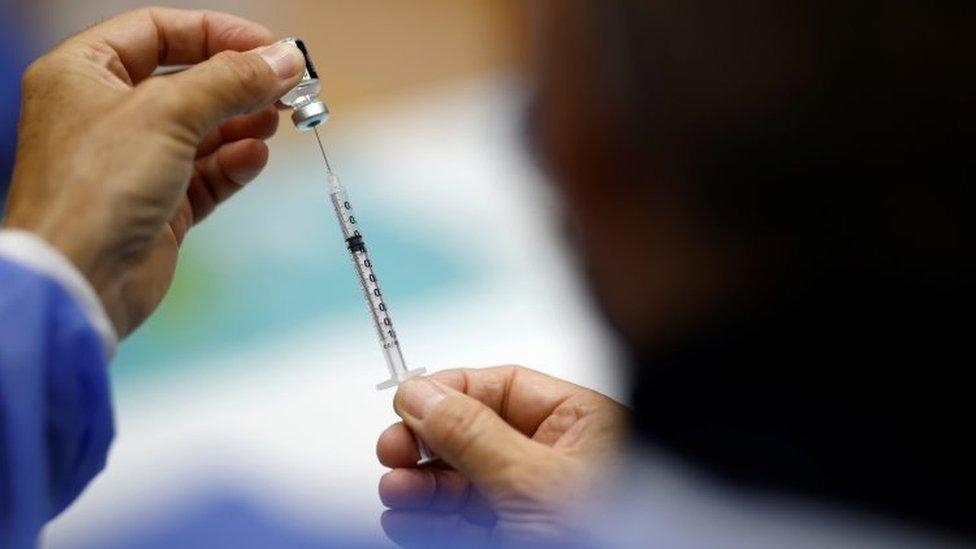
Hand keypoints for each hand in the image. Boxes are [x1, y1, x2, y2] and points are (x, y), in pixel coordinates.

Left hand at [1, 8, 305, 336]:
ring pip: (202, 130)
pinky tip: (254, 156)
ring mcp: (133, 161)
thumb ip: (231, 80)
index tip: (269, 48)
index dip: (217, 34)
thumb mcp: (168, 113)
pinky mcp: (158, 205)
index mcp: (83, 72)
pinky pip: (205, 174)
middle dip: (239, 83)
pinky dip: (233, 163)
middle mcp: (105, 112)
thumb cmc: (99, 186)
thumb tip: (285, 59)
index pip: (158, 32)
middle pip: (186, 81)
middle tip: (288, 86)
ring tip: (278, 119)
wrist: (79, 279)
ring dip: (242, 122)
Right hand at [376, 366, 628, 545]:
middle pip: (474, 435)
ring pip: (464, 482)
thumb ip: (474, 434)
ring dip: (421, 485)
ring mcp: (534, 503)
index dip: (450, 392)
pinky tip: (404, 517)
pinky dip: (430, 519)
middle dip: (427, 444)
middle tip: (392, 451)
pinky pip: (465, 521)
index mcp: (579, 424)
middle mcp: (556, 459)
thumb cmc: (609, 536)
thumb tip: (423, 393)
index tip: (406, 403)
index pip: (503, 389)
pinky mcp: (516, 538)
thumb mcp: (534, 480)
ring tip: (394, 489)